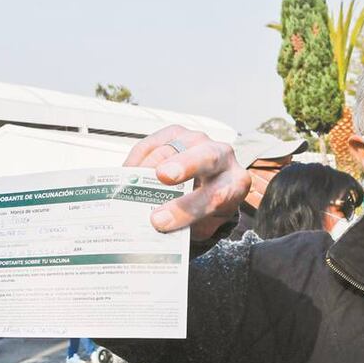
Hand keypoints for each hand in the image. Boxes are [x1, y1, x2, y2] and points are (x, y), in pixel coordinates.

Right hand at [125, 126, 249, 240]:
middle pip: (207, 157)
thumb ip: (185, 228)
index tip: (160, 221)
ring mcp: (200, 140)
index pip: (217, 196)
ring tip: (129, 187)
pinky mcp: (177, 132)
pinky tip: (127, 175)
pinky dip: (137, 159)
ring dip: (148, 168)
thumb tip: (153, 230)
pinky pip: (153, 142)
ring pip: (173, 148)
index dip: (187, 209)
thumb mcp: (202, 225)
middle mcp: (223, 156)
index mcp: (235, 184)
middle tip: (162, 176)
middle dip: (184, 165)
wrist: (206, 185)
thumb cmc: (205, 209)